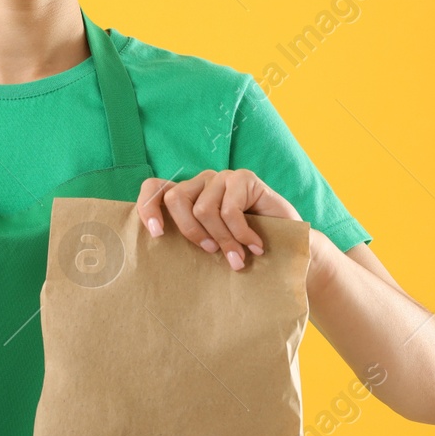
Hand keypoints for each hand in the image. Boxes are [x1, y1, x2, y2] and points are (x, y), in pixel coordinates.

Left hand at [137, 169, 302, 271]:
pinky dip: (241, 234)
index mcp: (186, 196)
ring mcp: (222, 178)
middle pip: (175, 199)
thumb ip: (188, 239)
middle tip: (210, 252)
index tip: (157, 233)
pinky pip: (229, 210)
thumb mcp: (209, 245)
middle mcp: (200, 183)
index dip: (149, 207)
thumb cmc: (241, 249)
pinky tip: (255, 246)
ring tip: (238, 258)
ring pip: (203, 209)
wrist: (286, 247)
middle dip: (190, 232)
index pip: (153, 188)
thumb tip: (157, 250)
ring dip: (222, 240)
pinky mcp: (243, 178)